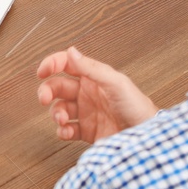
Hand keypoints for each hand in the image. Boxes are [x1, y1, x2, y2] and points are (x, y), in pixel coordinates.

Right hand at [35, 46, 156, 143]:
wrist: (145, 136)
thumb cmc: (137, 107)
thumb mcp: (115, 83)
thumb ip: (91, 68)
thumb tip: (71, 52)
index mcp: (94, 77)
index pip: (67, 64)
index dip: (52, 64)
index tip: (42, 72)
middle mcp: (87, 93)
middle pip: (58, 87)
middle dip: (48, 91)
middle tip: (44, 99)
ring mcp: (86, 112)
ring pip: (59, 109)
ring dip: (55, 113)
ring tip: (62, 120)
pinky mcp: (86, 131)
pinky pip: (66, 129)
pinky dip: (62, 131)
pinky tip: (67, 131)